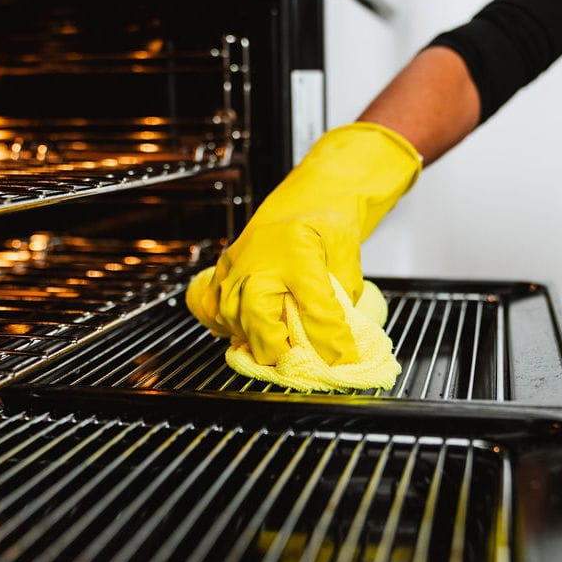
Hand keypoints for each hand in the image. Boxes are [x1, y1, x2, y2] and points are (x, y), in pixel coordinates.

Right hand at [186, 122, 421, 364]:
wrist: (304, 199)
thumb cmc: (326, 224)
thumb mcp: (348, 255)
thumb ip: (344, 297)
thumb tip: (337, 337)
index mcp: (298, 255)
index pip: (316, 311)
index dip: (332, 343)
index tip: (344, 359)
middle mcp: (259, 263)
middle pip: (259, 322)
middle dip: (281, 352)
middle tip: (303, 363)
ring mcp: (235, 269)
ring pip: (235, 322)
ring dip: (257, 343)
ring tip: (282, 350)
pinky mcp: (221, 274)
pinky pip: (213, 312)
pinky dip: (229, 328)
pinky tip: (250, 333)